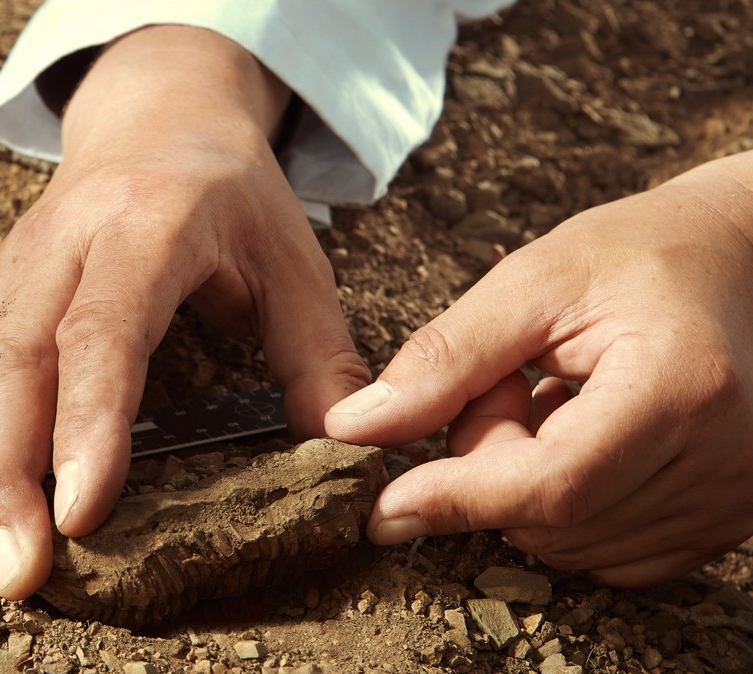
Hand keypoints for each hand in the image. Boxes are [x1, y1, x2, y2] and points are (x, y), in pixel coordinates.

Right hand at [0, 26, 369, 598]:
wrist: (157, 116)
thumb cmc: (229, 194)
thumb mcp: (293, 258)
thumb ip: (319, 353)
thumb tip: (348, 447)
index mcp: (145, 228)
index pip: (102, 332)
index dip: (85, 423)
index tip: (80, 512)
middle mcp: (61, 245)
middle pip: (12, 362)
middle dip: (4, 473)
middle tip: (18, 571)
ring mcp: (13, 268)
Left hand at [324, 151, 752, 585]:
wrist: (733, 259)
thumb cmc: (638, 254)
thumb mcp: (531, 282)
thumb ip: (444, 358)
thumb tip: (356, 429)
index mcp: (681, 389)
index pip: (553, 484)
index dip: (457, 499)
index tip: (381, 506)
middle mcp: (722, 462)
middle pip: (551, 518)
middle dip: (490, 466)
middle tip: (504, 384)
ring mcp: (730, 500)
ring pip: (570, 543)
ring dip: (523, 485)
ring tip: (548, 399)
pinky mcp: (721, 520)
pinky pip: (605, 552)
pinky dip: (562, 508)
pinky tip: (574, 436)